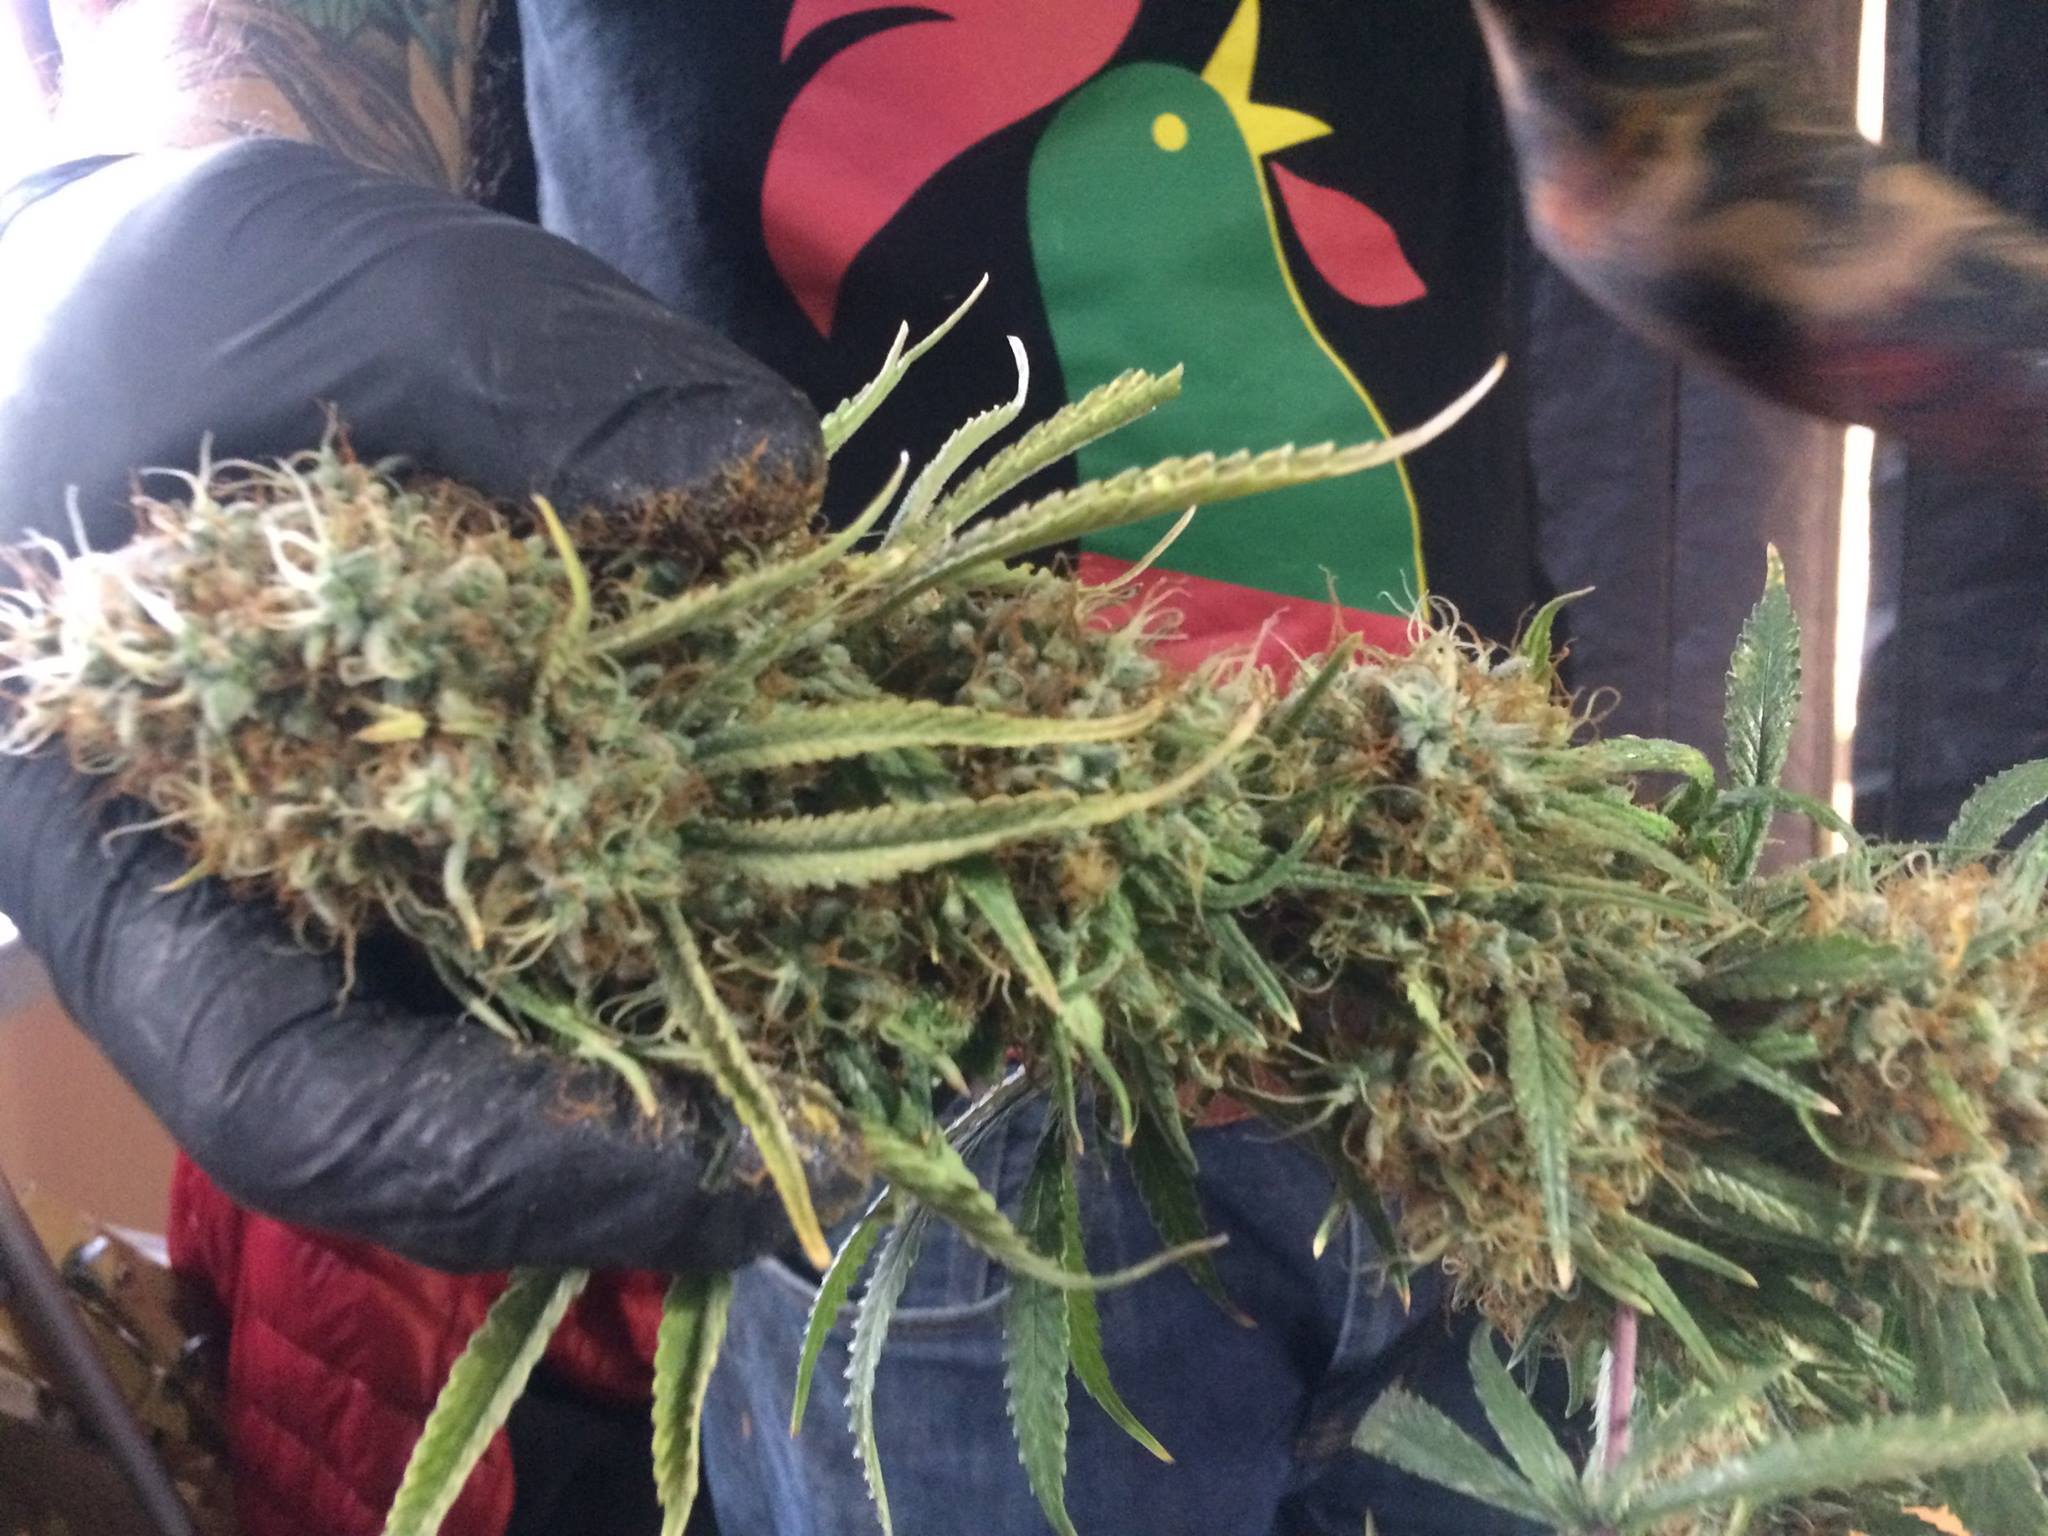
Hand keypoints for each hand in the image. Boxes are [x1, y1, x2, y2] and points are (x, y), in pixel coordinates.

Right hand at [0, 139, 860, 1272]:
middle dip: (670, 1128)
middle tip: (890, 1117)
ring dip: (746, 1032)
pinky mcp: (513, 794)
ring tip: (931, 1023)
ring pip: (558, 1014)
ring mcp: (400, 858)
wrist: (191, 294)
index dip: (485, 1159)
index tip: (702, 1154)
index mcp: (132, 848)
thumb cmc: (182, 295)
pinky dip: (761, 893)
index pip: (287, 1090)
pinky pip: (632, 887)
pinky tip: (899, 871)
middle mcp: (272, 900)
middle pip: (456, 1100)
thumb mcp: (314, 284)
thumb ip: (498, 369)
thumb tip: (744, 483)